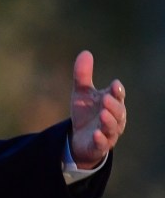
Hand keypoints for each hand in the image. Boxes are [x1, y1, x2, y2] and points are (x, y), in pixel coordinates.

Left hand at [70, 50, 126, 168]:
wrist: (79, 138)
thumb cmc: (86, 113)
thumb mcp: (81, 93)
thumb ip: (83, 75)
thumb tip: (86, 52)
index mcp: (112, 103)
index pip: (118, 96)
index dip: (117, 91)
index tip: (114, 85)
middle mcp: (114, 118)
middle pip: (118, 112)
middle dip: (114, 105)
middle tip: (106, 99)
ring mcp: (108, 133)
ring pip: (113, 128)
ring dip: (109, 121)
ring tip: (103, 114)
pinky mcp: (99, 146)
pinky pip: (102, 144)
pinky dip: (100, 139)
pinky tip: (96, 134)